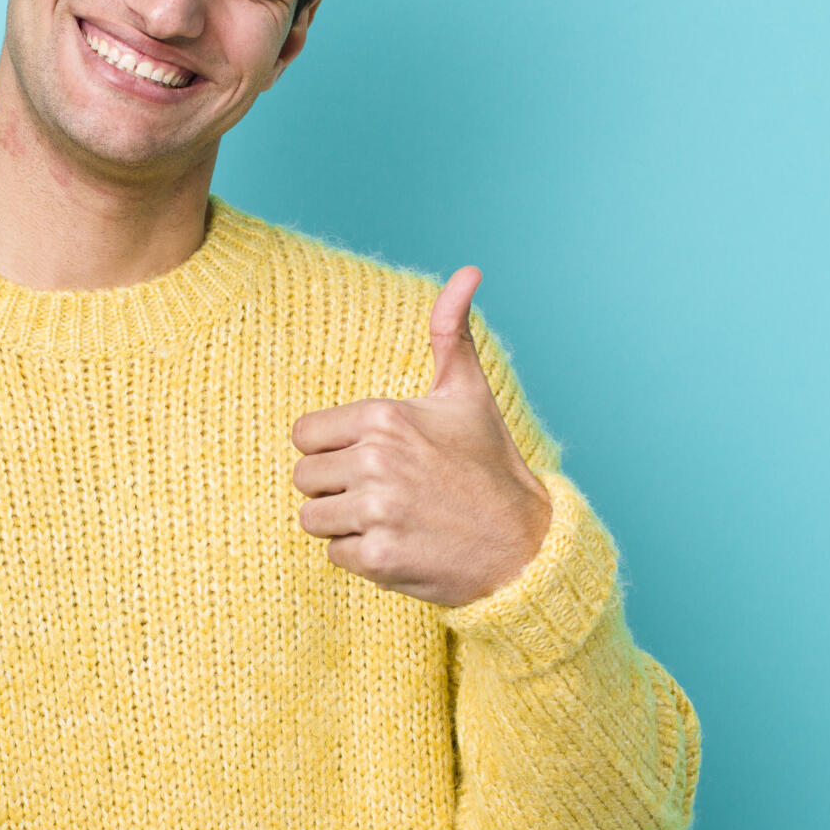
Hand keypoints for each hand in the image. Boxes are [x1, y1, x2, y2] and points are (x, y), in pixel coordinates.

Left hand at [290, 267, 552, 606]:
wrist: (524, 546)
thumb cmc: (490, 467)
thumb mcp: (468, 394)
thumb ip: (450, 333)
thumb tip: (468, 272)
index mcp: (384, 417)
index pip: (304, 435)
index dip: (331, 448)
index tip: (368, 457)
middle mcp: (376, 461)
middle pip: (304, 477)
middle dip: (336, 487)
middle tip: (384, 492)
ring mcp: (377, 510)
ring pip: (312, 517)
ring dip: (344, 523)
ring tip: (391, 518)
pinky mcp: (379, 557)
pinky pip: (334, 554)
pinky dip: (361, 557)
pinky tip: (400, 544)